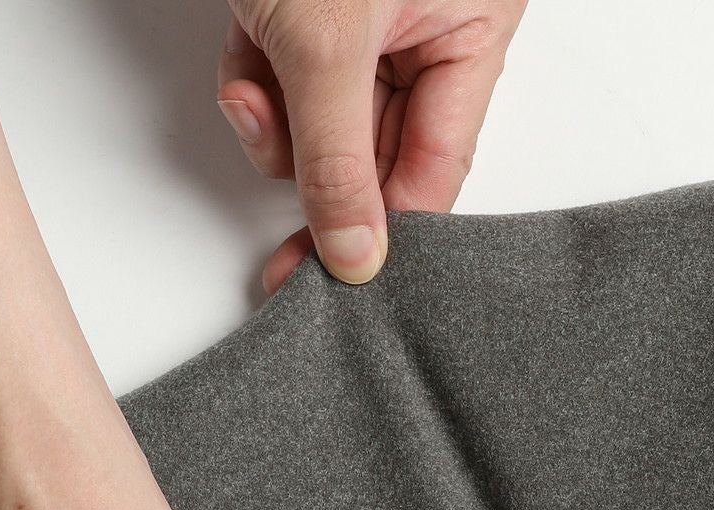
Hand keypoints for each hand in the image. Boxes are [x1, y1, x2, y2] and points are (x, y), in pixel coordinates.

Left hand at [216, 0, 527, 290]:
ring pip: (324, 125)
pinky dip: (255, 87)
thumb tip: (357, 256)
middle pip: (376, 154)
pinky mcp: (310, 12)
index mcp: (471, 31)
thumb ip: (341, 161)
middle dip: (317, 170)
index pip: (437, 168)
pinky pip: (287, 84)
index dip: (387, 229)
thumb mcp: (327, 43)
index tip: (340, 278)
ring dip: (277, 128)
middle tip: (283, 226)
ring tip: (256, 89)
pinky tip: (242, 65)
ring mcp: (365, 23)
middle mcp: (426, 32)